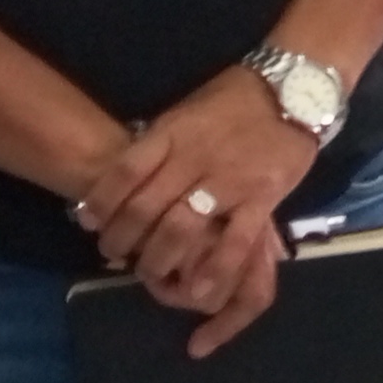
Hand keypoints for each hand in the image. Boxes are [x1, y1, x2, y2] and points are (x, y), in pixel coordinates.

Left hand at [70, 64, 322, 355]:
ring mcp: (230, 180)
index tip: (89, 222)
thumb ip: (160, 143)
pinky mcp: (263, 198)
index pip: (125, 172)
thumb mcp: (186, 111)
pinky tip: (197, 292)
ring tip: (147, 274)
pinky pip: (235, 240)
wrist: (294, 90)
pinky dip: (214, 269)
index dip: (101, 201)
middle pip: (146, 206)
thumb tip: (125, 174)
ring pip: (182, 228)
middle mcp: (196, 158)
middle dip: (122, 238)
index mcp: (173, 133)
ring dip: (157, 258)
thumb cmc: (233, 100)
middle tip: (112, 255)